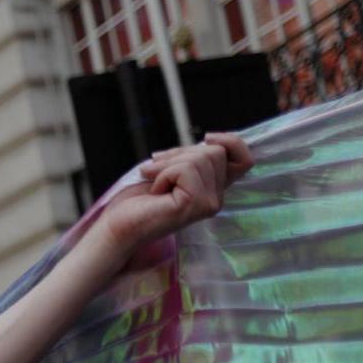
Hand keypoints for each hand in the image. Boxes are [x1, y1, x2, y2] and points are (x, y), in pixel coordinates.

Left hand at [93, 132, 252, 256]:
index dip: (231, 142)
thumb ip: (193, 157)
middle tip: (156, 171)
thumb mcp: (170, 169)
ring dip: (169, 163)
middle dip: (180, 153)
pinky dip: (163, 173)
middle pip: (216, 151)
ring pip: (202, 157)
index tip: (207, 136)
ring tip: (154, 182)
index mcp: (212, 189)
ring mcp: (209, 204)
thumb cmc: (137, 200)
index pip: (245, 160)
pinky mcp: (196, 204)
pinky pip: (185, 169)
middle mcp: (216, 198)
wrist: (117, 226)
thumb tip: (210, 138)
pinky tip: (155, 192)